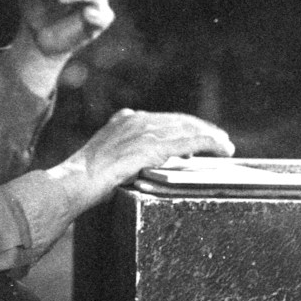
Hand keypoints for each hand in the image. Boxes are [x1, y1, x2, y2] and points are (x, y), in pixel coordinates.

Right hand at [75, 107, 234, 192]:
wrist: (74, 181)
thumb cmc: (85, 179)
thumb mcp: (108, 158)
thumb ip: (128, 154)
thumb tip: (147, 161)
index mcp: (125, 120)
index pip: (165, 119)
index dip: (186, 126)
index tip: (200, 134)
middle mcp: (137, 120)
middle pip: (180, 121)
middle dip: (203, 130)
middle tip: (221, 140)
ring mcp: (145, 132)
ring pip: (188, 129)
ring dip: (211, 137)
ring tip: (226, 146)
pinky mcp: (152, 147)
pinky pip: (190, 142)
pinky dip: (210, 144)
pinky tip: (222, 149)